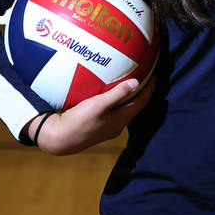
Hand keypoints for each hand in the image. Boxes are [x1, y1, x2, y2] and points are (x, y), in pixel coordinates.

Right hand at [27, 76, 155, 155]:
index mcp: (121, 120)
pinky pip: (114, 112)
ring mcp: (108, 128)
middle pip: (135, 106)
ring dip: (129, 97)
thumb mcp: (98, 105)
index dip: (150, 89)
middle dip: (141, 92)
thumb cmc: (79, 121)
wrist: (59, 139)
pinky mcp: (98, 127)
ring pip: (124, 109)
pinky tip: (110, 95)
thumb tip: (137, 83)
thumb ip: (117, 94)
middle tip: (144, 76)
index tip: (155, 75)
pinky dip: (117, 101)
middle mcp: (117, 126)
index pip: (141, 102)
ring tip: (130, 83)